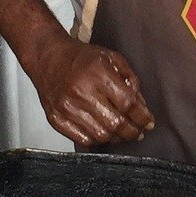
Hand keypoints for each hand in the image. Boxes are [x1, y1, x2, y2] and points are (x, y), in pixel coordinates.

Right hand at [23, 36, 155, 147]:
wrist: (47, 56)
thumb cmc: (81, 57)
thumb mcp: (111, 58)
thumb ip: (130, 80)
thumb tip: (141, 106)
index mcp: (98, 73)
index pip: (127, 103)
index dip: (142, 117)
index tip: (148, 123)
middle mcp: (82, 92)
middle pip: (116, 123)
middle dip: (132, 131)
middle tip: (138, 132)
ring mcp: (67, 108)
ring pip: (101, 135)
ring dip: (116, 138)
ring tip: (121, 133)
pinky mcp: (56, 119)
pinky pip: (82, 140)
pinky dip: (96, 140)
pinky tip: (102, 133)